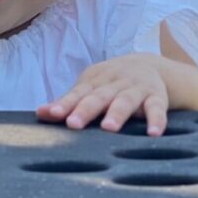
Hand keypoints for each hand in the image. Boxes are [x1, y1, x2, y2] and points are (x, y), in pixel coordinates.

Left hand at [37, 54, 197, 136]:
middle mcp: (114, 83)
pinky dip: (157, 120)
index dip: (65, 103)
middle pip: (99, 96)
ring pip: (126, 100)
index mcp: (95, 81)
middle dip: (86, 109)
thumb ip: (68, 102)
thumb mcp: (90, 87)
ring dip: (117, 113)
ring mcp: (136, 89)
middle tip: (74, 123)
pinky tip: (153, 134)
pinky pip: (157, 108)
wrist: (149, 64)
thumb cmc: (110, 83)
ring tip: (109, 128)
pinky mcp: (157, 96)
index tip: (52, 114)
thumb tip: (40, 113)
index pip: (78, 93)